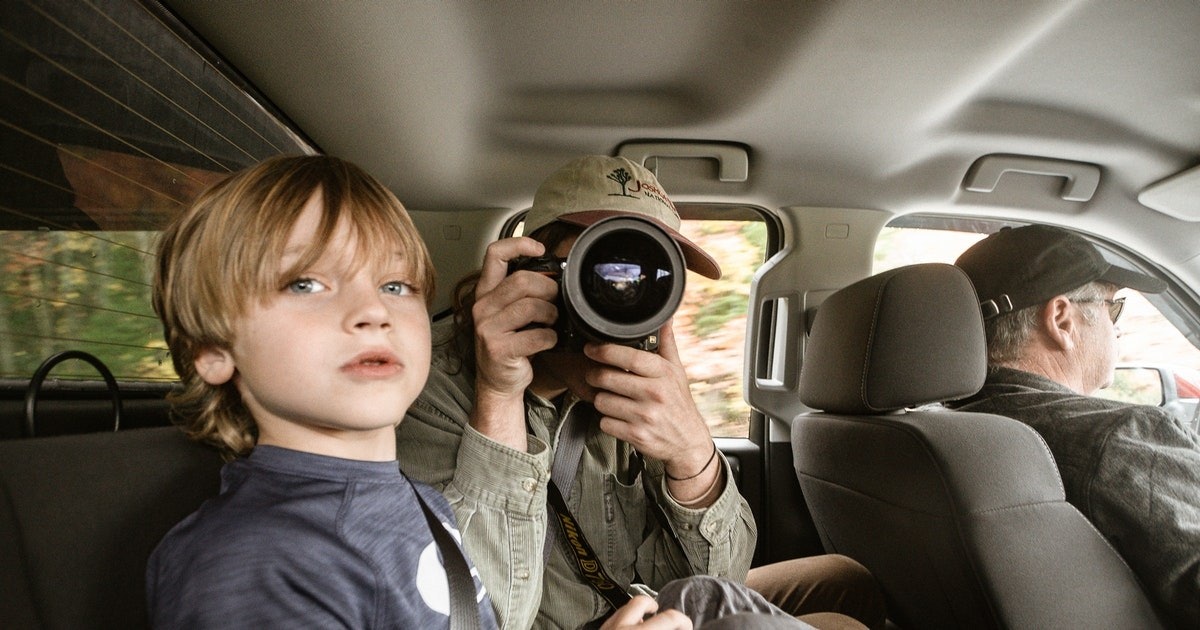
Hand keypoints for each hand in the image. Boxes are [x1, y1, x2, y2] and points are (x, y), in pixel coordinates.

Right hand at [468, 237, 557, 448]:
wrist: (498, 382)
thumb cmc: (510, 345)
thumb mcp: (511, 313)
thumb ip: (524, 292)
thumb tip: (555, 274)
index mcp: (486, 292)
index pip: (495, 254)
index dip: (519, 245)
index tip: (540, 250)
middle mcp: (482, 307)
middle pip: (523, 281)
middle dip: (549, 289)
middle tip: (556, 301)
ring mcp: (487, 328)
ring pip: (532, 306)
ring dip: (552, 314)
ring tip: (552, 322)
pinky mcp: (499, 349)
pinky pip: (537, 335)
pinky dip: (551, 338)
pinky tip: (548, 341)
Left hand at [583, 319, 714, 476]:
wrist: (688, 441)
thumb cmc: (678, 403)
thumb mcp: (676, 372)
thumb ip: (667, 344)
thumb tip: (666, 318)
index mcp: (663, 374)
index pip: (628, 357)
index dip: (604, 351)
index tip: (590, 348)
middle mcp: (654, 393)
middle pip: (606, 378)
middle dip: (595, 375)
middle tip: (596, 376)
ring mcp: (645, 415)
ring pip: (601, 401)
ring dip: (601, 400)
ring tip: (611, 398)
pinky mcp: (636, 435)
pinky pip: (605, 422)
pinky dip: (607, 421)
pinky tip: (618, 417)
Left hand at [600, 596, 691, 629]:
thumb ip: (662, 628)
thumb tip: (676, 626)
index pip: (669, 617)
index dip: (683, 621)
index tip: (687, 626)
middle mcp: (621, 627)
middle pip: (641, 601)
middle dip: (655, 606)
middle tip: (665, 617)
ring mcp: (607, 629)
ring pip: (623, 608)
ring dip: (638, 613)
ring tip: (648, 623)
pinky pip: (613, 619)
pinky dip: (625, 620)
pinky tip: (631, 629)